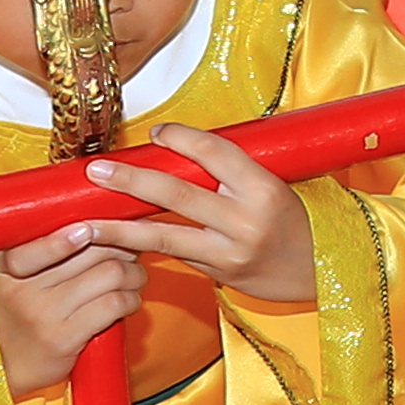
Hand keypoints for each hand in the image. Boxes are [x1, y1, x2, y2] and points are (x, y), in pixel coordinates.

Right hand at [0, 226, 146, 397]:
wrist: (10, 367)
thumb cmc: (29, 311)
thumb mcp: (23, 277)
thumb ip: (52, 248)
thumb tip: (111, 217)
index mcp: (7, 265)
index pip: (46, 237)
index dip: (81, 228)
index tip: (98, 227)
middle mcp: (21, 287)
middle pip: (93, 248)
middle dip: (123, 247)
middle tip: (132, 253)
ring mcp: (42, 313)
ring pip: (111, 273)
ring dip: (134, 274)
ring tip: (133, 278)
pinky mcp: (64, 337)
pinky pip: (115, 303)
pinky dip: (132, 299)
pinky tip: (129, 302)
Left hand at [47, 121, 320, 309]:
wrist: (320, 271)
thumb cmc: (295, 221)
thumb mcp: (276, 186)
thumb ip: (234, 172)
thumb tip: (184, 149)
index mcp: (264, 187)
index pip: (214, 152)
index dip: (180, 138)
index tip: (156, 132)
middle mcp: (246, 219)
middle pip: (177, 193)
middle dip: (131, 180)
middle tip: (96, 170)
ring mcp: (230, 250)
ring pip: (163, 235)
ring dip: (118, 228)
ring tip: (85, 223)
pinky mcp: (218, 273)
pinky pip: (173, 255)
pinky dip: (140, 248)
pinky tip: (112, 244)